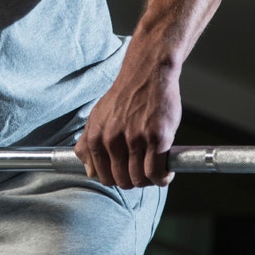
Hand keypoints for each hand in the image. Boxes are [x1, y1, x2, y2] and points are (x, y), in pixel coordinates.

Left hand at [75, 70, 181, 188]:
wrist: (147, 73)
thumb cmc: (125, 96)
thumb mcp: (97, 116)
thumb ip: (88, 144)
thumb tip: (88, 171)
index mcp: (96, 137)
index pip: (101, 176)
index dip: (115, 179)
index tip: (125, 174)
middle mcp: (112, 140)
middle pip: (121, 181)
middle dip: (132, 181)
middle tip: (142, 172)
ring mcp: (135, 140)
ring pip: (139, 180)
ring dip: (149, 181)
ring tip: (155, 172)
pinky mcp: (157, 139)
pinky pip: (157, 173)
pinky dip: (162, 179)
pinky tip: (166, 172)